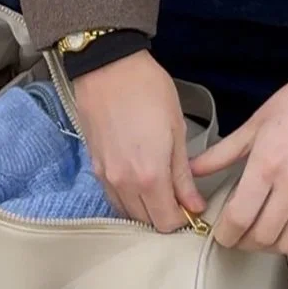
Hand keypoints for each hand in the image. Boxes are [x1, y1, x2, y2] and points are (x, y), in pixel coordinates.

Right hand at [73, 51, 206, 232]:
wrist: (108, 66)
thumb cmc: (148, 89)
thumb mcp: (176, 129)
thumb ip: (183, 174)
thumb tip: (194, 206)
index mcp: (149, 176)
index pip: (166, 223)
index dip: (183, 219)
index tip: (192, 205)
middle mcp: (123, 183)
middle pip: (146, 222)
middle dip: (165, 215)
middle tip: (178, 195)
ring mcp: (105, 176)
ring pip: (127, 212)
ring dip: (145, 208)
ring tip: (159, 186)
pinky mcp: (94, 165)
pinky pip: (112, 196)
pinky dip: (127, 198)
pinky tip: (138, 179)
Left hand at [190, 78, 287, 253]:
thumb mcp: (252, 125)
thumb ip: (220, 153)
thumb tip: (192, 170)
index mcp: (267, 164)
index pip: (240, 217)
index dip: (225, 233)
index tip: (219, 233)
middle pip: (262, 237)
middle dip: (242, 242)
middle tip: (234, 235)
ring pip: (286, 243)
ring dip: (266, 246)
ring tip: (256, 233)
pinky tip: (280, 227)